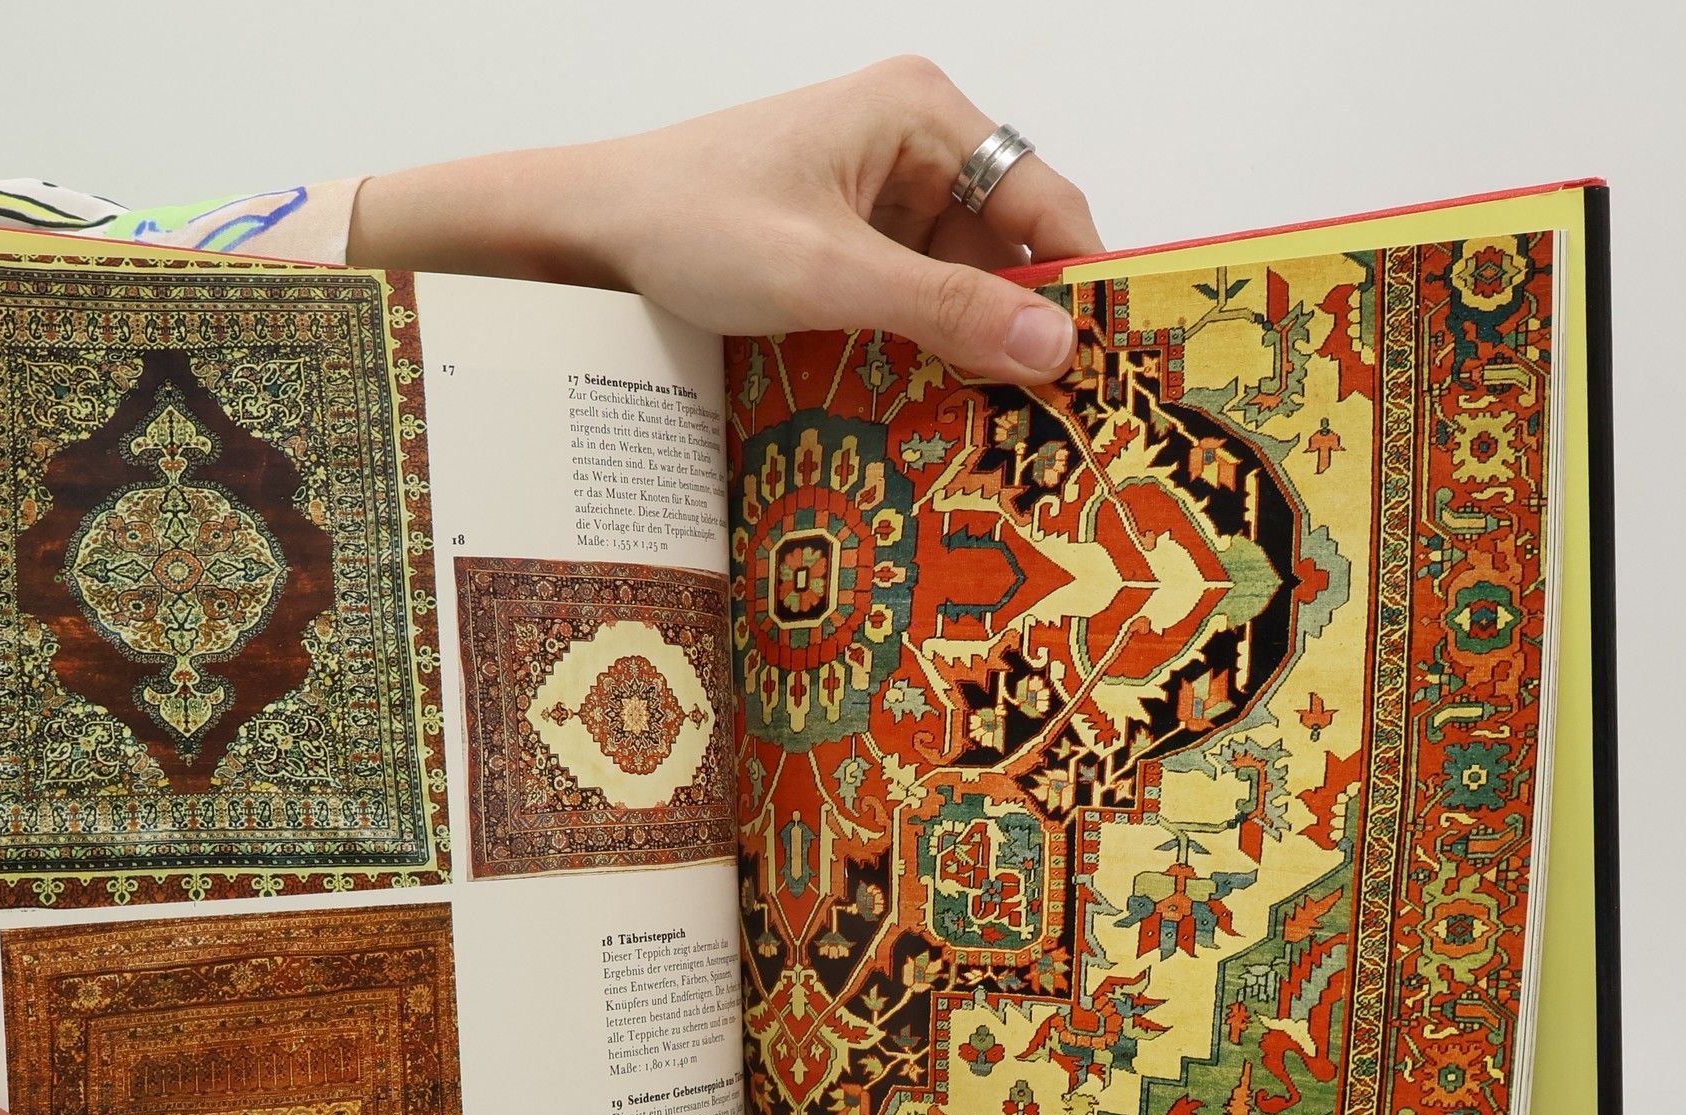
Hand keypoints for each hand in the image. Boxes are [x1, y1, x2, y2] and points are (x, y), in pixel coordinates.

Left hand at [349, 57, 1098, 381]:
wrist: (586, 232)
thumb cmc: (692, 225)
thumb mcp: (830, 276)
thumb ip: (947, 310)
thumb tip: (1058, 344)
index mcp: (922, 114)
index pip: (1043, 199)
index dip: (1078, 284)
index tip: (1103, 368)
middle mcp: (910, 142)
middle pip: (1002, 247)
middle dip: (1015, 327)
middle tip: (1043, 421)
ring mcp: (874, 192)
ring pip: (955, 280)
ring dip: (963, 346)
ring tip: (985, 425)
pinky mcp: (842, 238)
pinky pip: (907, 294)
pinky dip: (916, 345)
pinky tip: (921, 401)